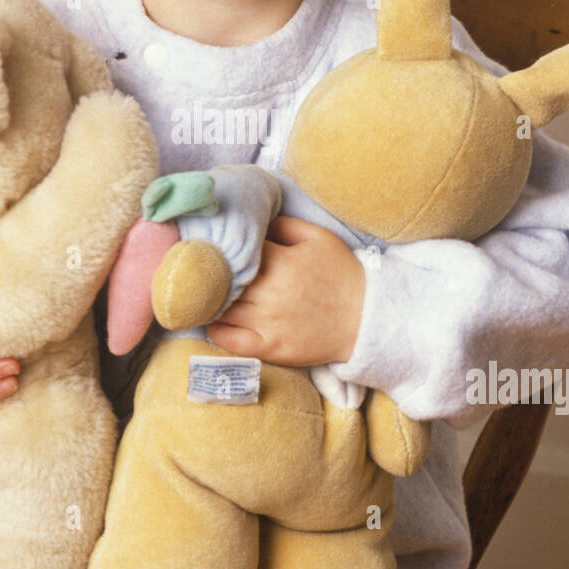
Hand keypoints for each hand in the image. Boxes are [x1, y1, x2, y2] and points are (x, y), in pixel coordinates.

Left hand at [206, 216, 364, 366]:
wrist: (367, 317)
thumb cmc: (341, 274)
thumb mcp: (318, 238)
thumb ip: (283, 225)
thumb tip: (255, 221)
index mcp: (282, 261)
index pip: (237, 249)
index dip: (223, 247)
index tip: (215, 246)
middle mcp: (271, 292)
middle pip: (224, 280)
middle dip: (211, 274)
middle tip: (201, 272)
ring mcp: (270, 322)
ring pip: (223, 310)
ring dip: (210, 302)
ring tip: (204, 295)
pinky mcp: (272, 347)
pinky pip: (232, 341)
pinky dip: (217, 331)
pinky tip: (213, 321)